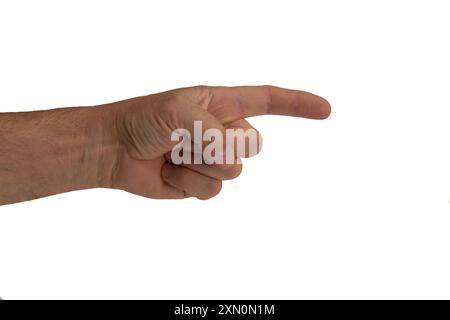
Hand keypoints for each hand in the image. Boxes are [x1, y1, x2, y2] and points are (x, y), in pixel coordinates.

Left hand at [109, 85, 330, 199]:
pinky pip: (213, 191)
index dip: (297, 105)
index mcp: (222, 104)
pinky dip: (189, 183)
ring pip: (233, 171)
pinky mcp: (201, 183)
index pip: (268, 101)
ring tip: (175, 153)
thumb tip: (230, 157)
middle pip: (253, 144)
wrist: (115, 150)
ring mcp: (213, 158)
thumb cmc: (143, 120)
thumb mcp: (177, 110)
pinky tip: (169, 171)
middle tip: (187, 138)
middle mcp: (223, 130)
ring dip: (200, 164)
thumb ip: (211, 129)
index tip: (324, 110)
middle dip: (222, 144)